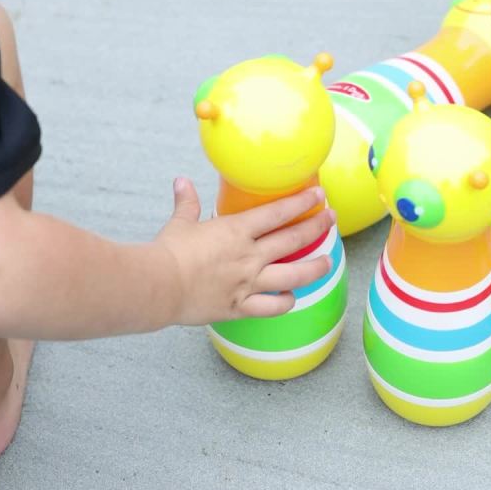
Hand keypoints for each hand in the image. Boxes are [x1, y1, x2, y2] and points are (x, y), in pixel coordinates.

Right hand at [155, 177, 334, 325]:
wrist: (158, 286)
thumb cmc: (167, 253)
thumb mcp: (180, 223)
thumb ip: (186, 203)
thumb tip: (181, 181)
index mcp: (236, 231)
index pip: (278, 212)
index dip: (302, 202)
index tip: (319, 194)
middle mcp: (249, 256)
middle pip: (293, 239)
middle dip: (317, 227)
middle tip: (331, 219)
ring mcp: (248, 283)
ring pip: (294, 275)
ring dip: (315, 267)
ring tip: (328, 261)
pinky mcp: (241, 307)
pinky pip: (272, 307)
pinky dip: (285, 302)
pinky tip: (291, 297)